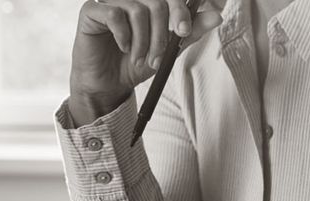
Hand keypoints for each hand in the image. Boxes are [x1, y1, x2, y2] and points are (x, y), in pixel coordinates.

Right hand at [67, 0, 221, 123]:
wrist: (109, 84)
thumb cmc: (136, 63)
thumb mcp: (169, 50)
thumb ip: (190, 31)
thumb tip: (217, 16)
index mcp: (149, 2)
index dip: (180, 9)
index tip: (183, 31)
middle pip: (157, 2)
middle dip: (162, 34)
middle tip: (158, 58)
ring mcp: (111, 1)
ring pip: (138, 9)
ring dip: (143, 41)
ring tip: (139, 59)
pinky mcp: (92, 10)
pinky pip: (115, 14)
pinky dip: (124, 36)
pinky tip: (123, 47)